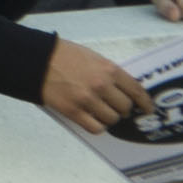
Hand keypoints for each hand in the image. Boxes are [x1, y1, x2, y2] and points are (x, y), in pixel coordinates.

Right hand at [36, 40, 152, 135]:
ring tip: (101, 112)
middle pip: (125, 107)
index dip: (145, 103)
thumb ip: (109, 73)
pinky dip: (97, 126)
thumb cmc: (63, 55)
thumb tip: (124, 90)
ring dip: (109, 117)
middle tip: (117, 108)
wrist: (35, 60)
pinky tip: (93, 119)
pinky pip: (96, 128)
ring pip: (112, 119)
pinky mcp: (74, 112)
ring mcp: (88, 100)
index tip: (148, 109)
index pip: (136, 91)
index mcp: (108, 69)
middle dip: (123, 109)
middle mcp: (101, 85)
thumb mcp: (92, 57)